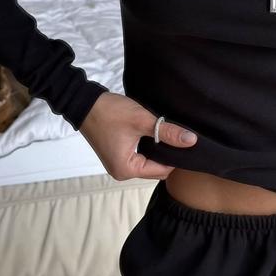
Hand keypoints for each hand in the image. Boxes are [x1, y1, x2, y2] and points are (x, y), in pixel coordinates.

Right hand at [79, 92, 197, 180]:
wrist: (84, 103)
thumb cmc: (110, 112)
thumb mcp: (142, 120)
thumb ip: (168, 132)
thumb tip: (191, 141)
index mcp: (126, 170)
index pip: (162, 171)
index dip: (175, 158)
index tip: (185, 144)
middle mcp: (121, 172)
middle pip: (155, 169)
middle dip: (167, 155)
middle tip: (177, 137)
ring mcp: (117, 165)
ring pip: (148, 163)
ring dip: (157, 151)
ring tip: (166, 135)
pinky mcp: (116, 156)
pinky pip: (139, 157)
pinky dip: (148, 148)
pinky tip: (154, 136)